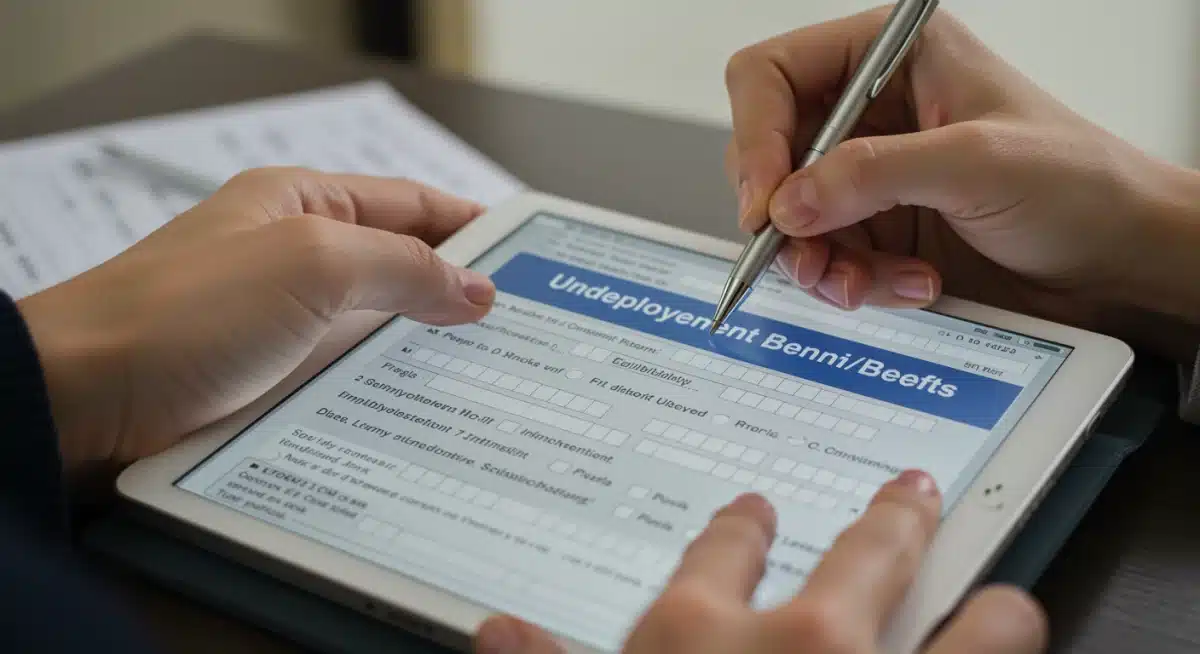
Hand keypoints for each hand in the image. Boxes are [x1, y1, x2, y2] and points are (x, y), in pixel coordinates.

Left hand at [17, 168, 494, 477]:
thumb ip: (404, 267)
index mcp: (302, 203)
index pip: (411, 203)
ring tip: (497, 373)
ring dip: (430, 349)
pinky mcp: (276, 382)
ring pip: (380, 330)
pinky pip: (352, 380)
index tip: (529, 254)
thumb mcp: (312, 263)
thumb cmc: (182, 312)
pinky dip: (393, 390)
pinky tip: (432, 411)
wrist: (87, 399)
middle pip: (401, 267)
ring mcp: (287, 324)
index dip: (472, 224)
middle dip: (461, 292)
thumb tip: (475, 289)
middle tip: (528, 325)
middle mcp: (298, 258)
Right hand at [473, 471, 1045, 653]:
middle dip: (894, 522)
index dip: (744, 528)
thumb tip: (499, 634)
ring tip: (1000, 606)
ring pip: (982, 621)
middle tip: (908, 499)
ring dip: (994, 613)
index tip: (755, 513)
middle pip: (869, 553)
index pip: (722, 550)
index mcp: (694, 638)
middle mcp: (806, 647)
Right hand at [725, 6, 1199, 360]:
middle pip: (771, 153)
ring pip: (792, 217)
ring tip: (863, 283)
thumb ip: (876, 174)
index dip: (756, 137)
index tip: (767, 203)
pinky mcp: (878, 228)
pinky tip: (907, 285)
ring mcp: (870, 174)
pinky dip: (854, 282)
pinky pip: (827, 257)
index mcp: (890, 57)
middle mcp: (870, 111)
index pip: (774, 76)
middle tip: (807, 255)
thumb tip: (791, 201)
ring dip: (822, 261)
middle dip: (787, 213)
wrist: (1120, 260)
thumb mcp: (978, 164)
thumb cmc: (1082, 184)